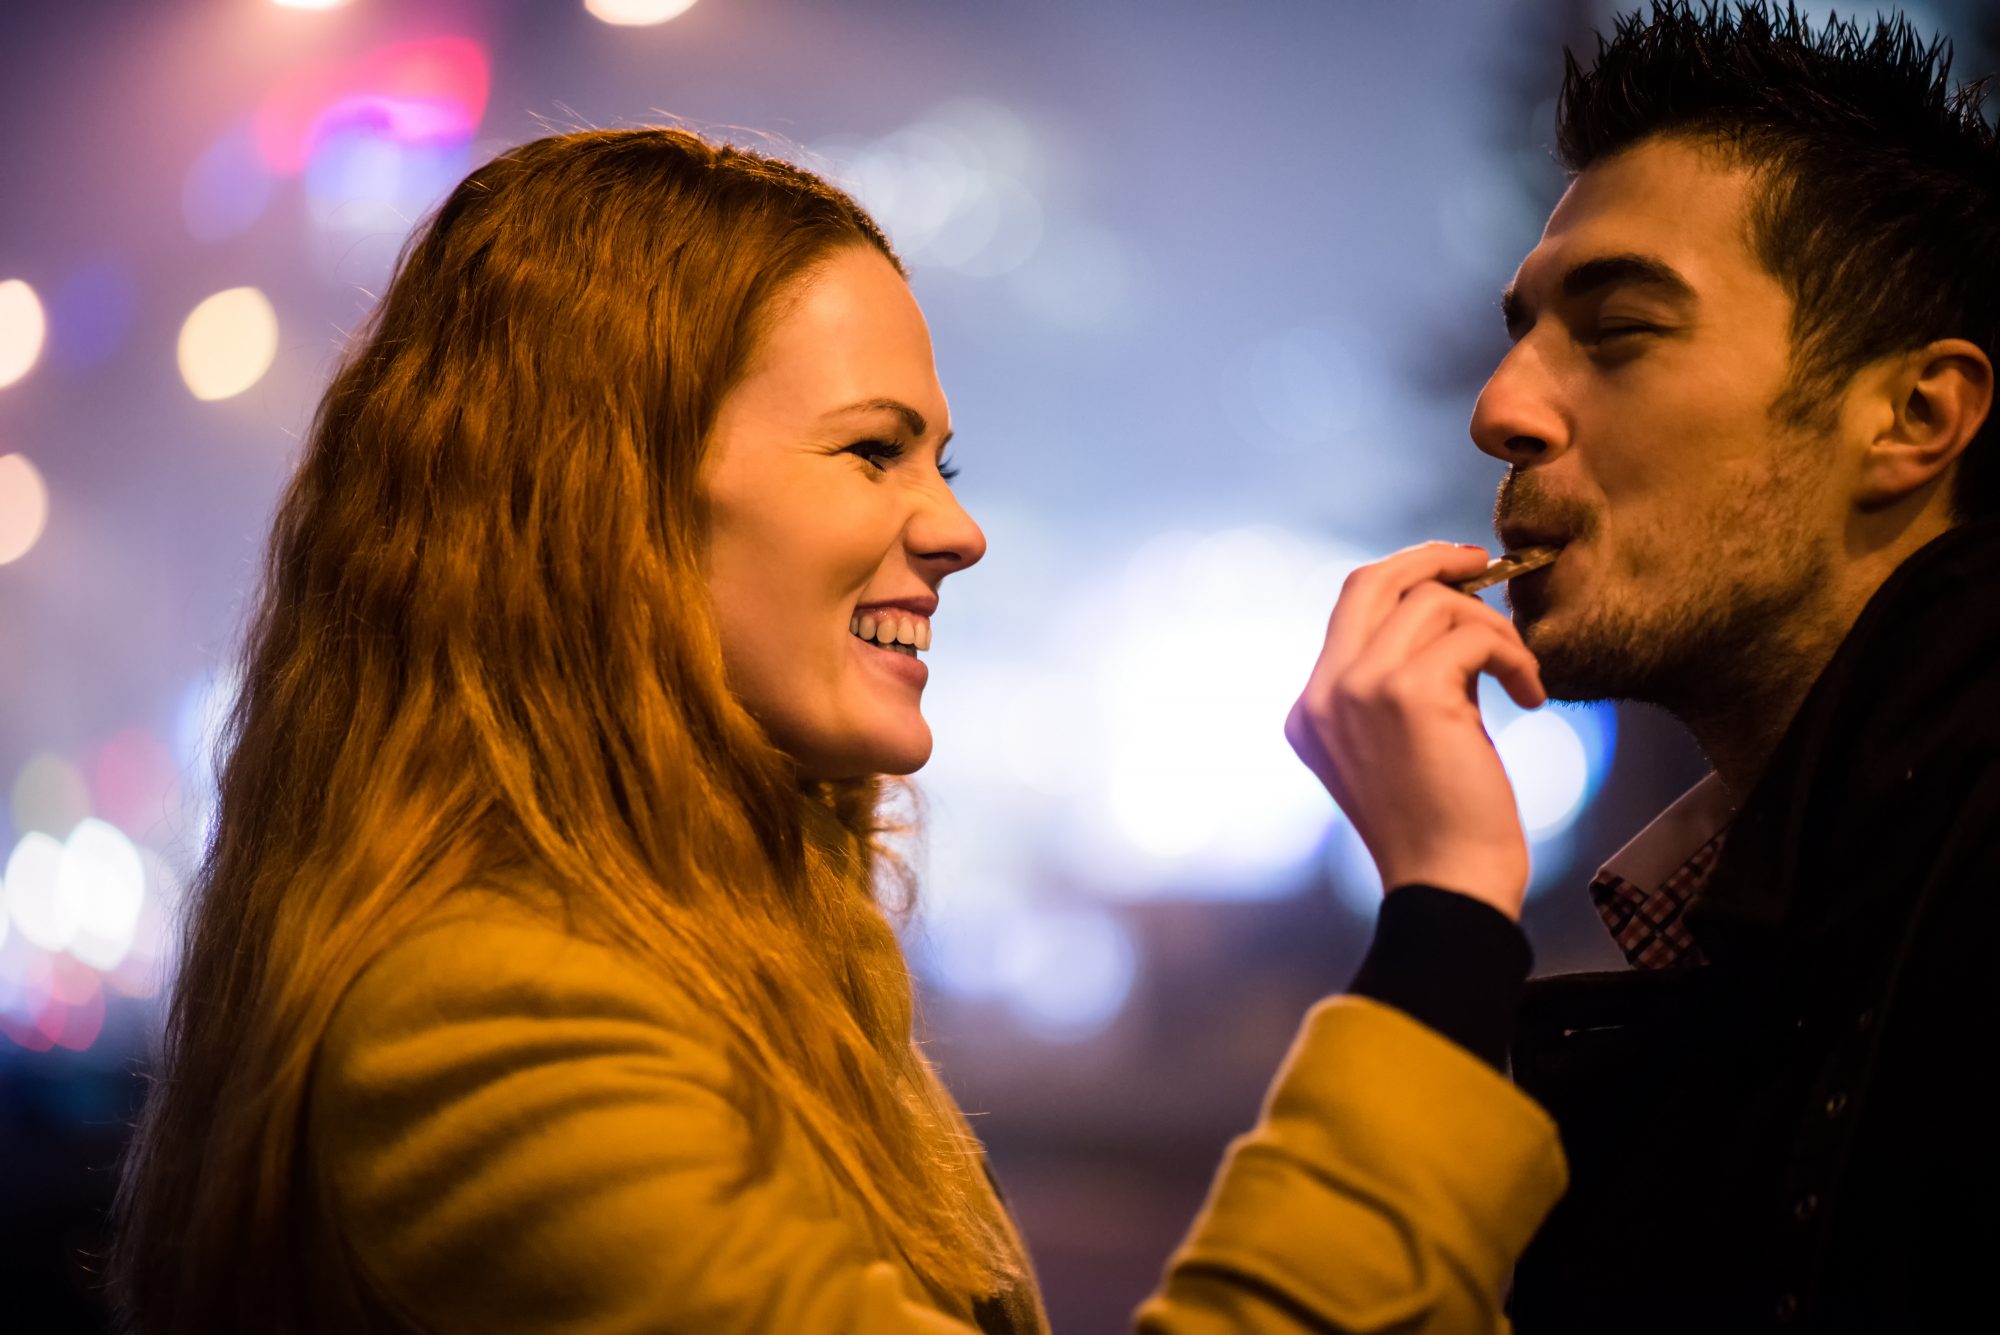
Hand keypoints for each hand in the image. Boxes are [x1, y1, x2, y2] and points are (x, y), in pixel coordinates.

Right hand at [1285, 542, 1545, 918]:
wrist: (1449, 884)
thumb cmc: (1440, 824)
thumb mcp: (1402, 740)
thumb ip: (1405, 678)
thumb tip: (1452, 612)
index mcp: (1311, 708)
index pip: (1351, 608)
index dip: (1407, 582)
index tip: (1456, 583)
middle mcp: (1323, 692)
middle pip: (1371, 580)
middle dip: (1433, 559)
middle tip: (1483, 563)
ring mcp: (1358, 688)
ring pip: (1434, 604)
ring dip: (1493, 629)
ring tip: (1520, 672)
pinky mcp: (1407, 693)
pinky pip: (1472, 636)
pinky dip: (1513, 654)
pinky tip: (1531, 693)